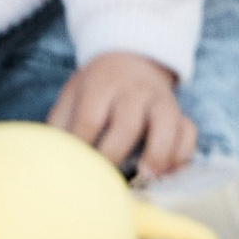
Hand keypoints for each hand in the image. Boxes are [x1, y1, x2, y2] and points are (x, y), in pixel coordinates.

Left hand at [48, 49, 197, 180]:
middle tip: (105, 180)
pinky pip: (188, 132)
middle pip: (126, 124)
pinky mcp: (179, 113)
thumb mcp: (73, 94)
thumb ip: (60, 123)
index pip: (90, 118)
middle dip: (114, 155)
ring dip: (158, 153)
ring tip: (146, 175)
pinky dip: (182, 154)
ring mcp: (159, 100)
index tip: (76, 169)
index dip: (83, 147)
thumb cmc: (96, 88)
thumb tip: (49, 158)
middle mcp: (133, 90)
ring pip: (166, 124)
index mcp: (101, 84)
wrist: (130, 58)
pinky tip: (167, 173)